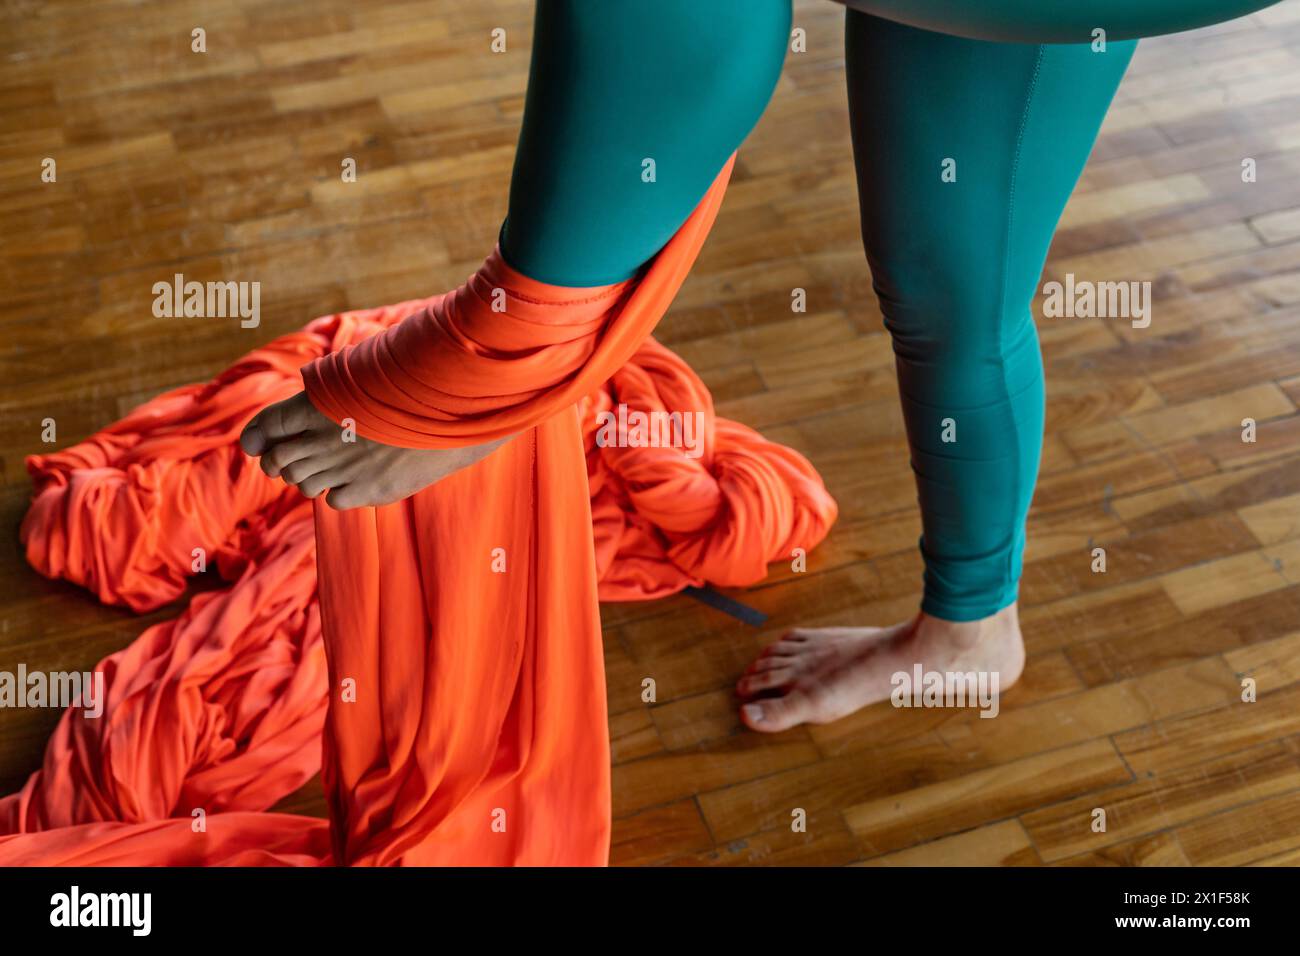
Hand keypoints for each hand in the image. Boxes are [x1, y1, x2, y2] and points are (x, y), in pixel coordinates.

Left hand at [239, 391, 508, 509]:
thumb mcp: (357, 382)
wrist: (453, 414)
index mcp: (316, 405)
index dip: (256, 440)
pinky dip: (340, 492)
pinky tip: (359, 477)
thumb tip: (282, 432)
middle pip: (281, 463)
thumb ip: (320, 402)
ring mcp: (345, 468)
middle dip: (283, 464)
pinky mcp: (367, 491)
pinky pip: (334, 500)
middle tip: (299, 460)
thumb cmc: (406, 391)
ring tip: (334, 467)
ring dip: (311, 478)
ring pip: (304, 485)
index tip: (260, 446)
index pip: (264, 429)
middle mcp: (324, 439)